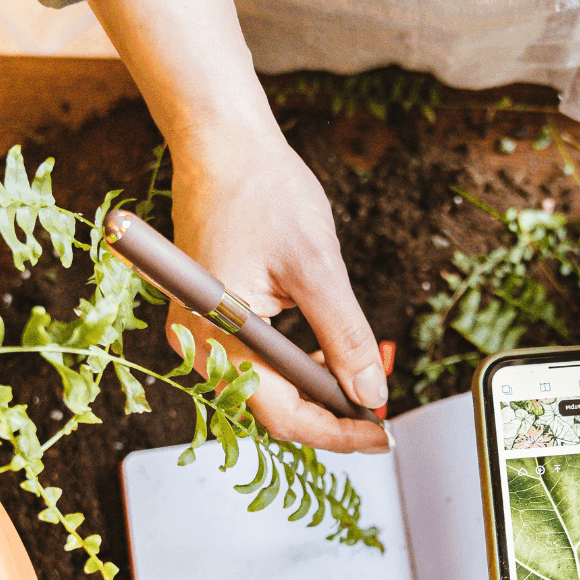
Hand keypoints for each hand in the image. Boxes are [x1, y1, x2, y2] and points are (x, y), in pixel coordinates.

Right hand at [167, 125, 388, 452]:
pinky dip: (294, 371)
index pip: (284, 415)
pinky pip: (254, 365)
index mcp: (221, 337)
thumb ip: (344, 338)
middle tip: (376, 414)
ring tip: (357, 384)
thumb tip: (370, 392)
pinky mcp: (209, 319)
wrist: (221, 144)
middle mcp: (199, 345)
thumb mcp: (317, 269)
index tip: (379, 435)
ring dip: (313, 394)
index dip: (336, 433)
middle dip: (328, 417)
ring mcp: (200, 333)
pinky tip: (322, 358)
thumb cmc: (260, 192)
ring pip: (265, 391)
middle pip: (272, 410)